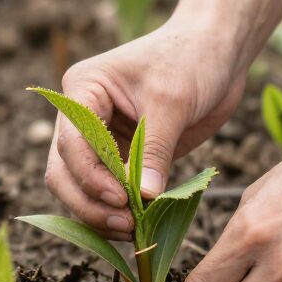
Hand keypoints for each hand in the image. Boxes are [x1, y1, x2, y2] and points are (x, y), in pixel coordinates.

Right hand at [43, 18, 245, 234]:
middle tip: (126, 224)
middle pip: (64, 170)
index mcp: (83, 89)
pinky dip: (116, 210)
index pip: (70, 141)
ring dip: (99, 212)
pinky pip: (108, 190)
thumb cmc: (191, 60)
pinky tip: (138, 226)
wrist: (217, 51)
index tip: (120, 198)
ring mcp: (100, 138)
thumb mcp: (172, 101)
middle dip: (89, 201)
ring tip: (133, 230)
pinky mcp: (122, 156)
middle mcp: (82, 115)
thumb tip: (142, 198)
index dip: (89, 175)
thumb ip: (154, 149)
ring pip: (79, 187)